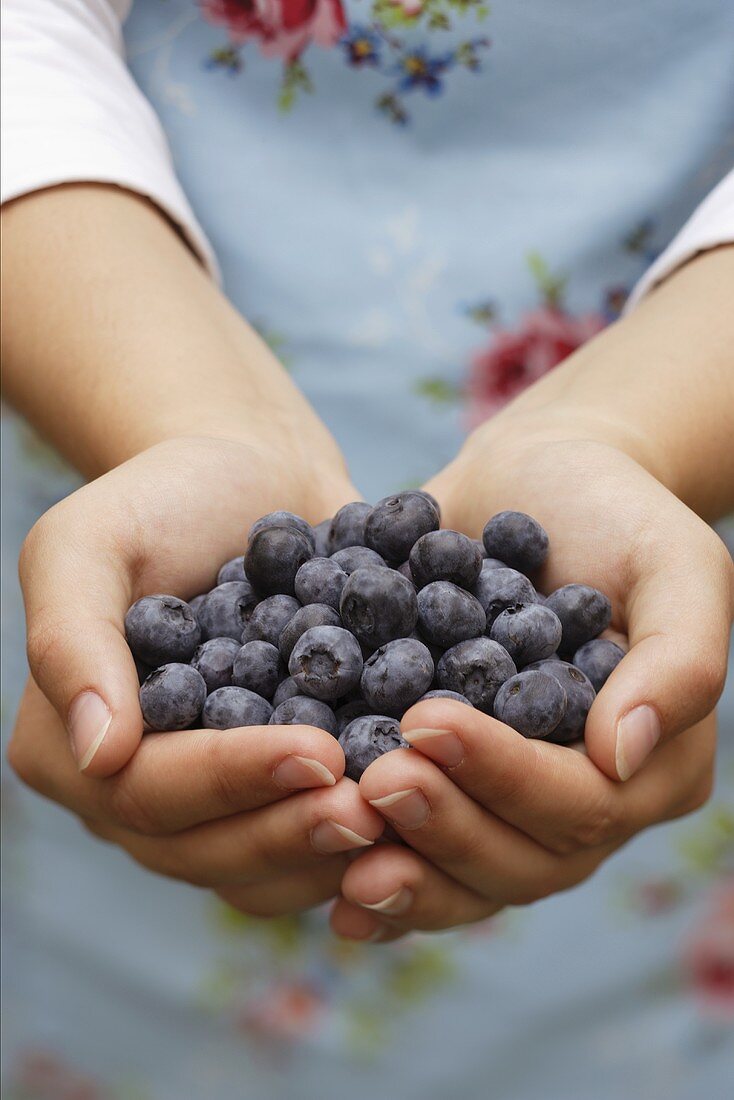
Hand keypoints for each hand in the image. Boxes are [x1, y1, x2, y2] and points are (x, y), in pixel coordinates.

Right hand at [9, 434, 384, 909]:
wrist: (254, 480)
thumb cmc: (164, 498)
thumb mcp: (89, 540)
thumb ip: (72, 637)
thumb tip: (99, 754)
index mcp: (68, 745)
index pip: (146, 790)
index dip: (231, 780)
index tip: (319, 750)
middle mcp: (133, 792)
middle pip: (205, 850)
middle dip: (291, 831)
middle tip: (375, 807)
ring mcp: (206, 804)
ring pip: (260, 870)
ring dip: (331, 853)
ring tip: (405, 818)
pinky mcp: (271, 793)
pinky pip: (306, 845)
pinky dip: (362, 843)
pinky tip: (421, 817)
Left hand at [330, 427, 731, 940]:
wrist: (533, 481)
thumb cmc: (614, 510)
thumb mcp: (673, 560)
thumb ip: (680, 659)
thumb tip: (624, 755)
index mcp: (653, 766)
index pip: (583, 803)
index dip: (505, 776)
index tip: (424, 721)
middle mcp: (585, 801)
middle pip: (521, 859)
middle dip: (443, 826)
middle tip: (371, 781)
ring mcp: (516, 804)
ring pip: (468, 874)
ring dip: (404, 869)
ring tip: (335, 835)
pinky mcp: (458, 786)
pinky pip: (423, 850)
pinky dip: (379, 865)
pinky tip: (327, 883)